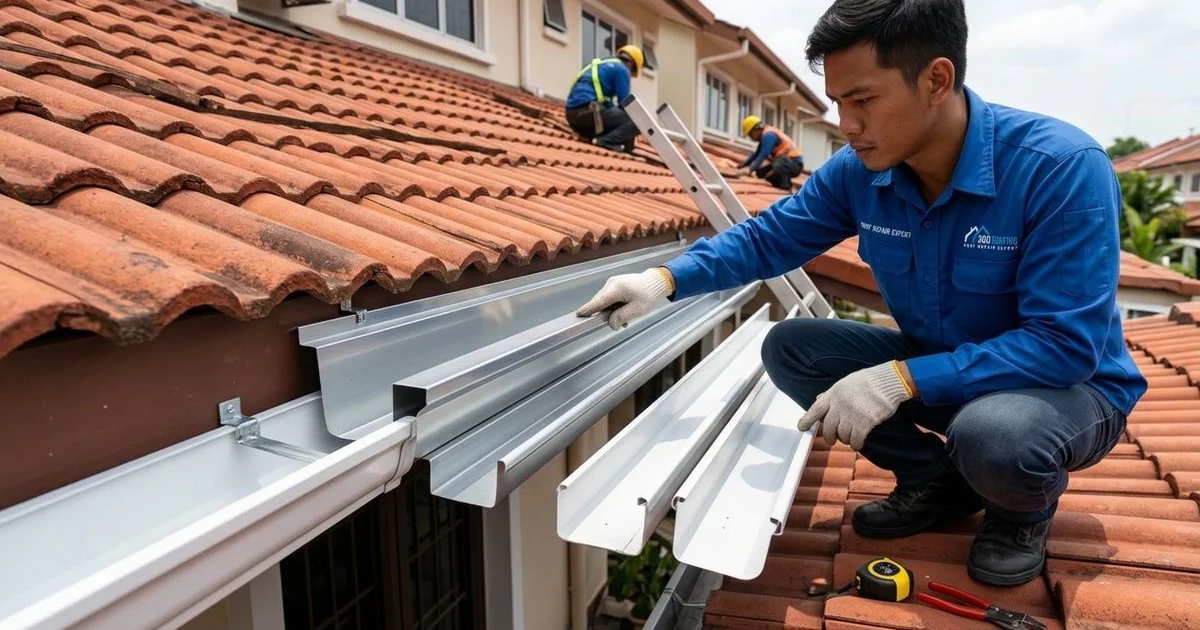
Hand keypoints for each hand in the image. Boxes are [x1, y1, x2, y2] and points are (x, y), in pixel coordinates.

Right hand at [575, 268, 672, 329]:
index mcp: (616, 289)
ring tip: (626, 316)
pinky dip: (614, 305)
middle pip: (600, 302)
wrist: (656, 282)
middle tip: (619, 323)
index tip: (579, 314)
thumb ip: (621, 317)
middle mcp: (612, 284)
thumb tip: (610, 324)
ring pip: (605, 301)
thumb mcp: (637, 309)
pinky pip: (609, 297)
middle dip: (605, 314)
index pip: (598, 302)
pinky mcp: (615, 284)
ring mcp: (613, 283)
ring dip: (611, 310)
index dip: (588, 309)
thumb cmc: (648, 295)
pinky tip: (624, 310)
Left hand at [796, 361, 912, 449]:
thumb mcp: (846, 383)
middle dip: (830, 437)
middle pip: (829, 427)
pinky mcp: (865, 422)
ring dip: (846, 440)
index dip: (807, 419)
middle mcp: (840, 404)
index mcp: (834, 393)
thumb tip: (818, 398)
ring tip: (850, 439)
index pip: (816, 408)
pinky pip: (856, 439)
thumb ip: (832, 394)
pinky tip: (858, 444)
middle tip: (832, 441)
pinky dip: (856, 444)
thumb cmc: (869, 381)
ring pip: (842, 435)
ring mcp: (852, 414)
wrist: (889, 381)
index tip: (801, 427)